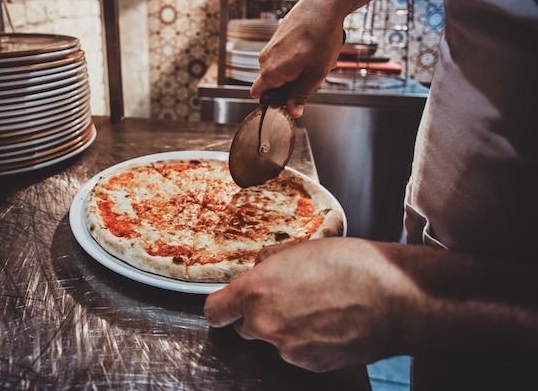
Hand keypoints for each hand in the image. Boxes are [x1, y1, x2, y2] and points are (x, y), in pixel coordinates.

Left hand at [203, 237, 412, 371]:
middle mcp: (266, 325)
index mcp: (256, 292)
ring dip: (287, 326)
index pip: (215, 311)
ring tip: (319, 305)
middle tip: (288, 295)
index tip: (227, 303)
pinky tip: (331, 321)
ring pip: (275, 339)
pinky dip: (308, 340)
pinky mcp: (311, 364)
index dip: (222, 306)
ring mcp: (289, 350)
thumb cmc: (352, 265)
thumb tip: (261, 266)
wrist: (397, 297)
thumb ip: (270, 261)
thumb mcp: (302, 248)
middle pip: (246, 326)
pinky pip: (299, 351)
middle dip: (259, 313)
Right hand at [250, 0, 345, 117]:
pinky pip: (284, 54)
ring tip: (317, 61)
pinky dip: (298, 56)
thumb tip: (293, 110)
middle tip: (312, 77)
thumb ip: (301, 95)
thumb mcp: (316, 74)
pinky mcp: (278, 36)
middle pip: (273, 82)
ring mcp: (271, 46)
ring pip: (281, 67)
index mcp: (271, 71)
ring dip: (298, 69)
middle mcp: (266, 58)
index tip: (291, 99)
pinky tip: (314, 49)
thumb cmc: (320, 37)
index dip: (275, 101)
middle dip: (292, 84)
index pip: (259, 95)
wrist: (323, 6)